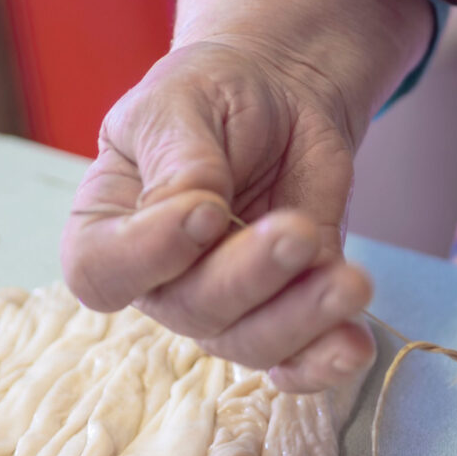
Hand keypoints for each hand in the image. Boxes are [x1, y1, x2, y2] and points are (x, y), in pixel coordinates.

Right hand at [61, 38, 375, 391]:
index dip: (147, 256)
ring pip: (251, 343)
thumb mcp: (179, 101)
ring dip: (303, 319)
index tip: (205, 211)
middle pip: (191, 310)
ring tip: (350, 282)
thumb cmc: (210, 94)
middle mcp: (161, 280)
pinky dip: (326, 361)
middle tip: (296, 231)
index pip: (102, 272)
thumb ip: (178, 159)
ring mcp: (226, 304)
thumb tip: (196, 210)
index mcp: (108, 227)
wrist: (280, 95)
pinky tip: (354, 346)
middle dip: (249, 277)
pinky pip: (299, 359)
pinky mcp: (287, 308)